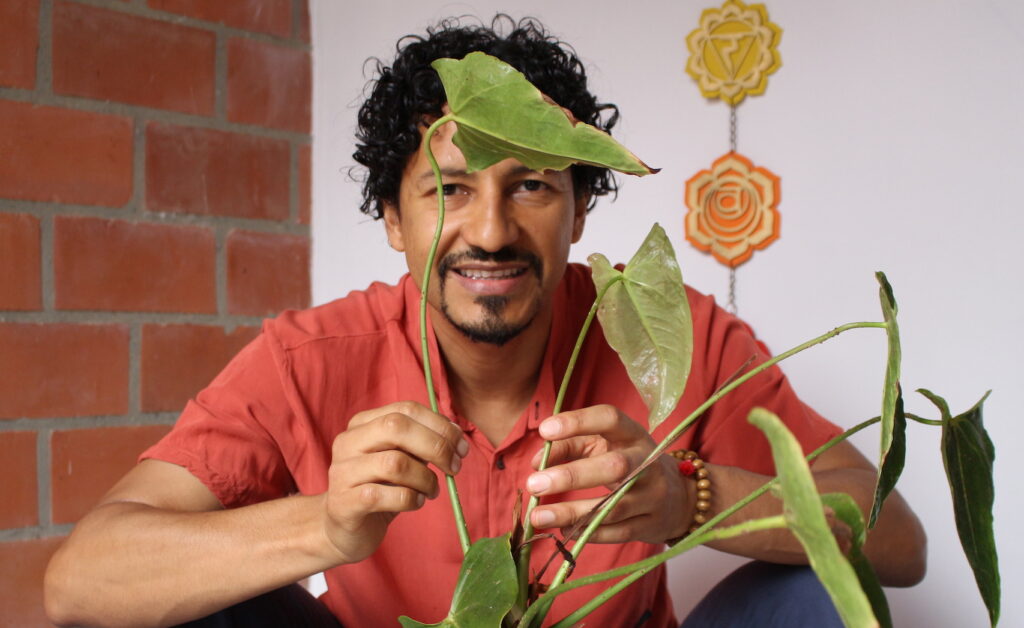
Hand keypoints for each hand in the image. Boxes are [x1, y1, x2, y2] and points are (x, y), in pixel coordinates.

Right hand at [322, 401, 468, 563]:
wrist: (346, 529)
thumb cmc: (380, 489)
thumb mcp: (402, 459)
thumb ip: (422, 444)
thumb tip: (455, 436)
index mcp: (363, 424)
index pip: (406, 409)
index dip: (440, 425)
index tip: (461, 447)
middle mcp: (348, 442)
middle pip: (396, 427)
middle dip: (435, 446)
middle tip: (454, 467)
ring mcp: (343, 472)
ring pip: (394, 463)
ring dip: (425, 478)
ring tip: (432, 491)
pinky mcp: (344, 503)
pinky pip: (384, 496)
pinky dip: (410, 499)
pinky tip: (416, 502)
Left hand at [526, 405, 690, 543]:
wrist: (679, 498)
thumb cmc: (627, 462)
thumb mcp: (603, 445)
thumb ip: (569, 446)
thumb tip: (537, 462)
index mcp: (634, 434)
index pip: (610, 419)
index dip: (578, 422)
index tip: (545, 431)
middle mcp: (648, 463)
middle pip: (614, 467)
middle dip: (571, 476)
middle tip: (534, 484)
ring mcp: (653, 497)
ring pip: (613, 507)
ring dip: (571, 512)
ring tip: (537, 516)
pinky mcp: (650, 526)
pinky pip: (616, 533)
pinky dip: (587, 533)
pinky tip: (562, 531)